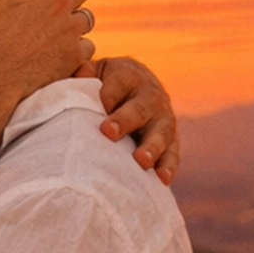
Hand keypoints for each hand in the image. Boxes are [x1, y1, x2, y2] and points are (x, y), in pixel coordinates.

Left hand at [97, 56, 178, 182]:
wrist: (133, 89)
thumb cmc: (103, 85)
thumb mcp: (94, 73)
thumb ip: (85, 74)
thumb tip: (80, 72)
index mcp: (129, 75)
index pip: (119, 82)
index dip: (109, 93)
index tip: (100, 105)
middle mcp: (151, 95)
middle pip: (140, 108)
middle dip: (125, 120)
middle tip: (108, 132)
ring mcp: (164, 118)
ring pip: (161, 131)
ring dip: (152, 146)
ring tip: (141, 161)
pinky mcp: (171, 139)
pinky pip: (173, 152)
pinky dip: (168, 166)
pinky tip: (161, 180)